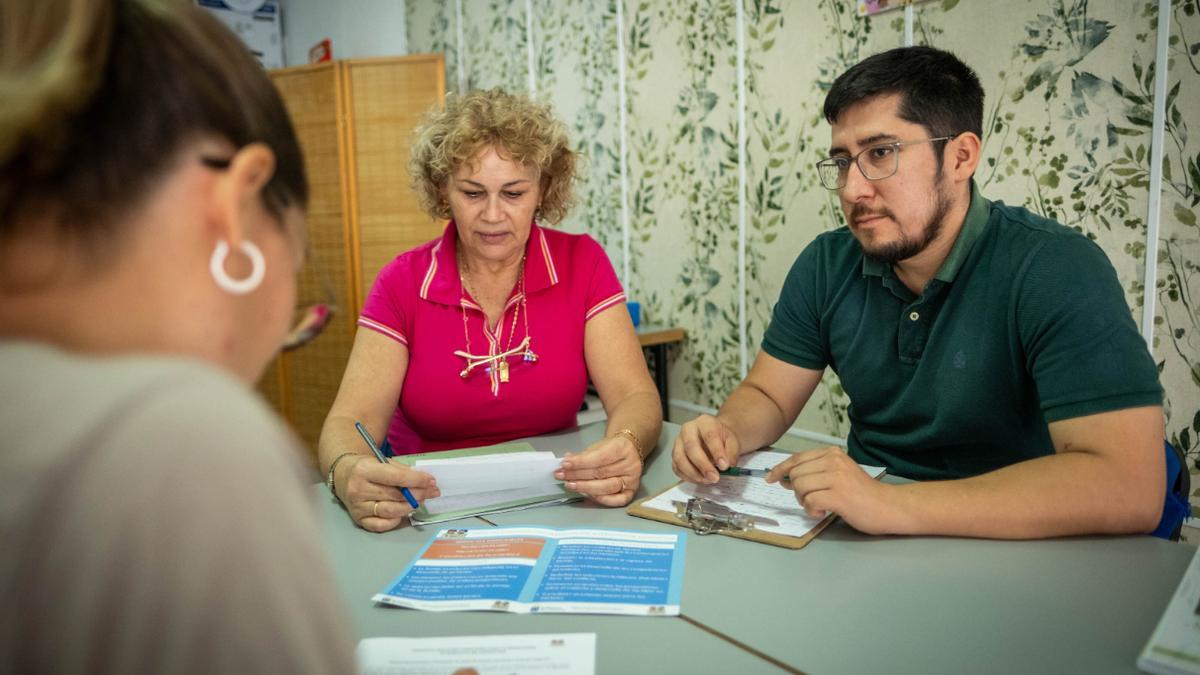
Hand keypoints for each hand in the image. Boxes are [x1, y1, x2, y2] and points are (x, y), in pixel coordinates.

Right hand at [336, 456, 439, 532]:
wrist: (342, 476)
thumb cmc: (367, 467)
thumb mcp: (382, 461)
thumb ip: (401, 471)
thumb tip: (425, 482)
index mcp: (364, 470)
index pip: (396, 477)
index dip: (417, 480)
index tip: (431, 481)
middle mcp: (359, 489)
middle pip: (395, 495)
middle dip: (418, 494)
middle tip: (432, 492)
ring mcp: (357, 507)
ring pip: (390, 511)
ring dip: (410, 507)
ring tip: (420, 501)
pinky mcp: (358, 520)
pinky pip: (381, 525)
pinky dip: (395, 521)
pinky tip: (403, 513)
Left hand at [555, 434, 642, 506]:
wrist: (628, 452)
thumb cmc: (610, 449)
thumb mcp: (597, 447)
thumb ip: (583, 456)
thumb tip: (566, 462)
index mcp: (623, 448)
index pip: (599, 457)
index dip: (581, 462)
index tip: (564, 464)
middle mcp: (631, 465)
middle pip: (601, 473)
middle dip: (578, 475)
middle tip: (560, 476)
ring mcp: (633, 481)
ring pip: (606, 487)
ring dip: (584, 487)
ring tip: (569, 485)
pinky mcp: (632, 493)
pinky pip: (617, 501)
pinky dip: (601, 499)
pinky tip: (586, 495)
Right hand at [672, 414, 741, 483]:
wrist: (714, 437)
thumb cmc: (722, 438)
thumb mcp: (732, 441)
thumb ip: (731, 453)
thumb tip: (728, 467)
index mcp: (704, 422)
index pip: (709, 436)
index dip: (717, 452)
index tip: (725, 466)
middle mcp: (688, 430)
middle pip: (691, 447)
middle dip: (703, 465)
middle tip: (715, 477)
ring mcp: (678, 442)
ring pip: (680, 459)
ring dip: (694, 473)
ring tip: (708, 480)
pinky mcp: (674, 455)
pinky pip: (677, 468)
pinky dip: (688, 477)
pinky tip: (700, 480)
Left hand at [766, 446, 893, 534]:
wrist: (889, 507)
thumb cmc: (863, 494)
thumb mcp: (839, 473)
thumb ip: (815, 471)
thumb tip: (784, 477)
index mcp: (833, 453)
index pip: (797, 458)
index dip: (780, 469)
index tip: (771, 477)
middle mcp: (834, 461)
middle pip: (796, 473)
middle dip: (796, 490)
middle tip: (810, 500)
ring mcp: (837, 477)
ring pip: (800, 486)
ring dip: (804, 501)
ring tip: (819, 506)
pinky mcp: (839, 495)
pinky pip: (810, 500)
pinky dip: (812, 509)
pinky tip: (823, 512)